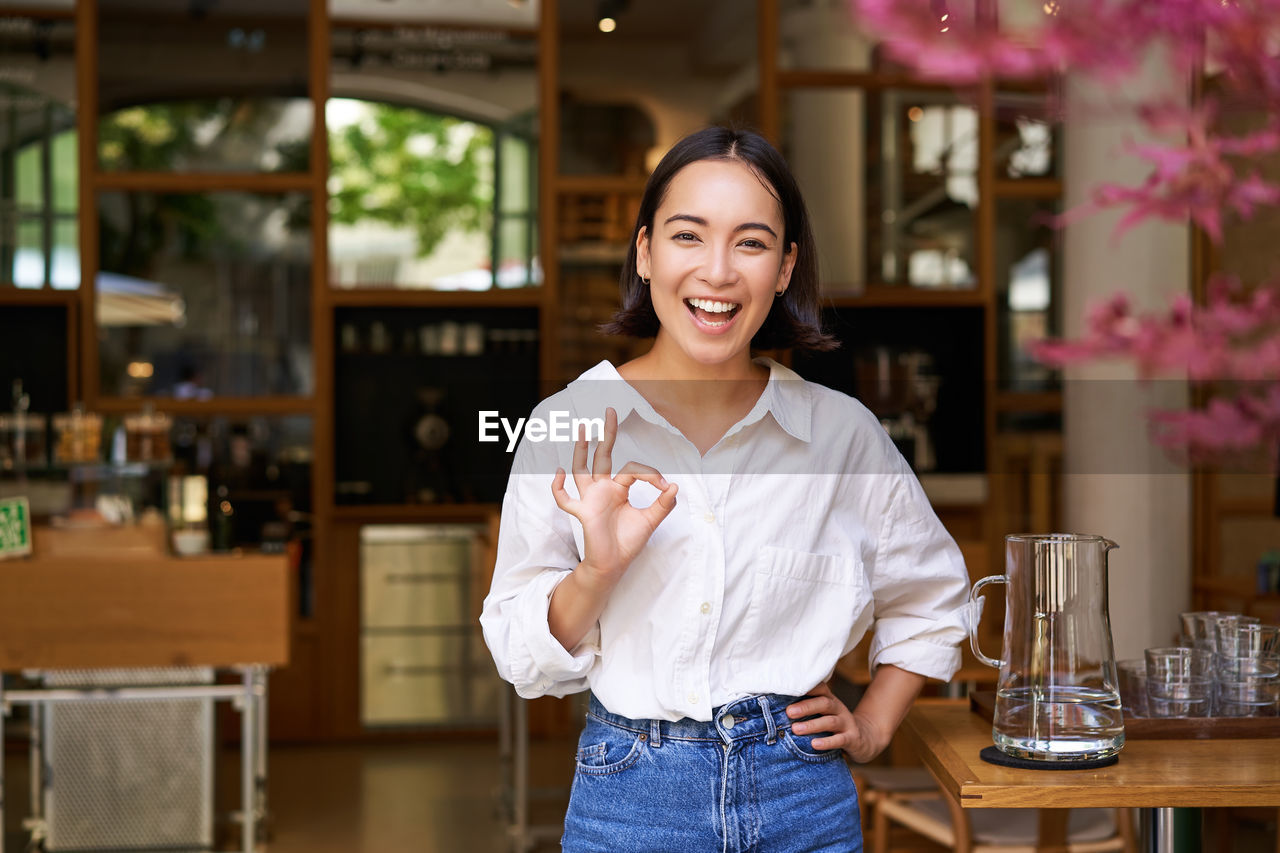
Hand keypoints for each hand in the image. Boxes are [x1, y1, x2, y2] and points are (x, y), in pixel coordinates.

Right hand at [550, 407, 678, 589]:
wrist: (615, 565)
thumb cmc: (628, 542)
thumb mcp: (651, 521)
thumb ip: (664, 504)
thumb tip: (676, 486)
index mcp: (619, 489)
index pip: (632, 469)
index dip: (650, 473)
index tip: (665, 486)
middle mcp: (603, 489)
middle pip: (603, 455)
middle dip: (607, 434)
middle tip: (610, 411)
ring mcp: (590, 499)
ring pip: (582, 469)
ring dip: (582, 449)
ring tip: (583, 429)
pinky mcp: (583, 513)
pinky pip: (565, 499)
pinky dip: (558, 487)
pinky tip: (559, 472)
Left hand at [785, 681, 888, 763]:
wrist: (864, 739)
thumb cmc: (833, 725)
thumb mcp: (822, 713)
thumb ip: (806, 708)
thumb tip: (775, 707)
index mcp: (829, 700)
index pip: (819, 688)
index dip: (806, 686)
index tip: (789, 688)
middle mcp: (838, 708)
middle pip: (823, 703)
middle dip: (805, 707)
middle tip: (788, 712)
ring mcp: (846, 723)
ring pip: (830, 721)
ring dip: (812, 725)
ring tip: (795, 729)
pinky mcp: (852, 739)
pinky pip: (840, 740)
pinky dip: (827, 742)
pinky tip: (814, 744)